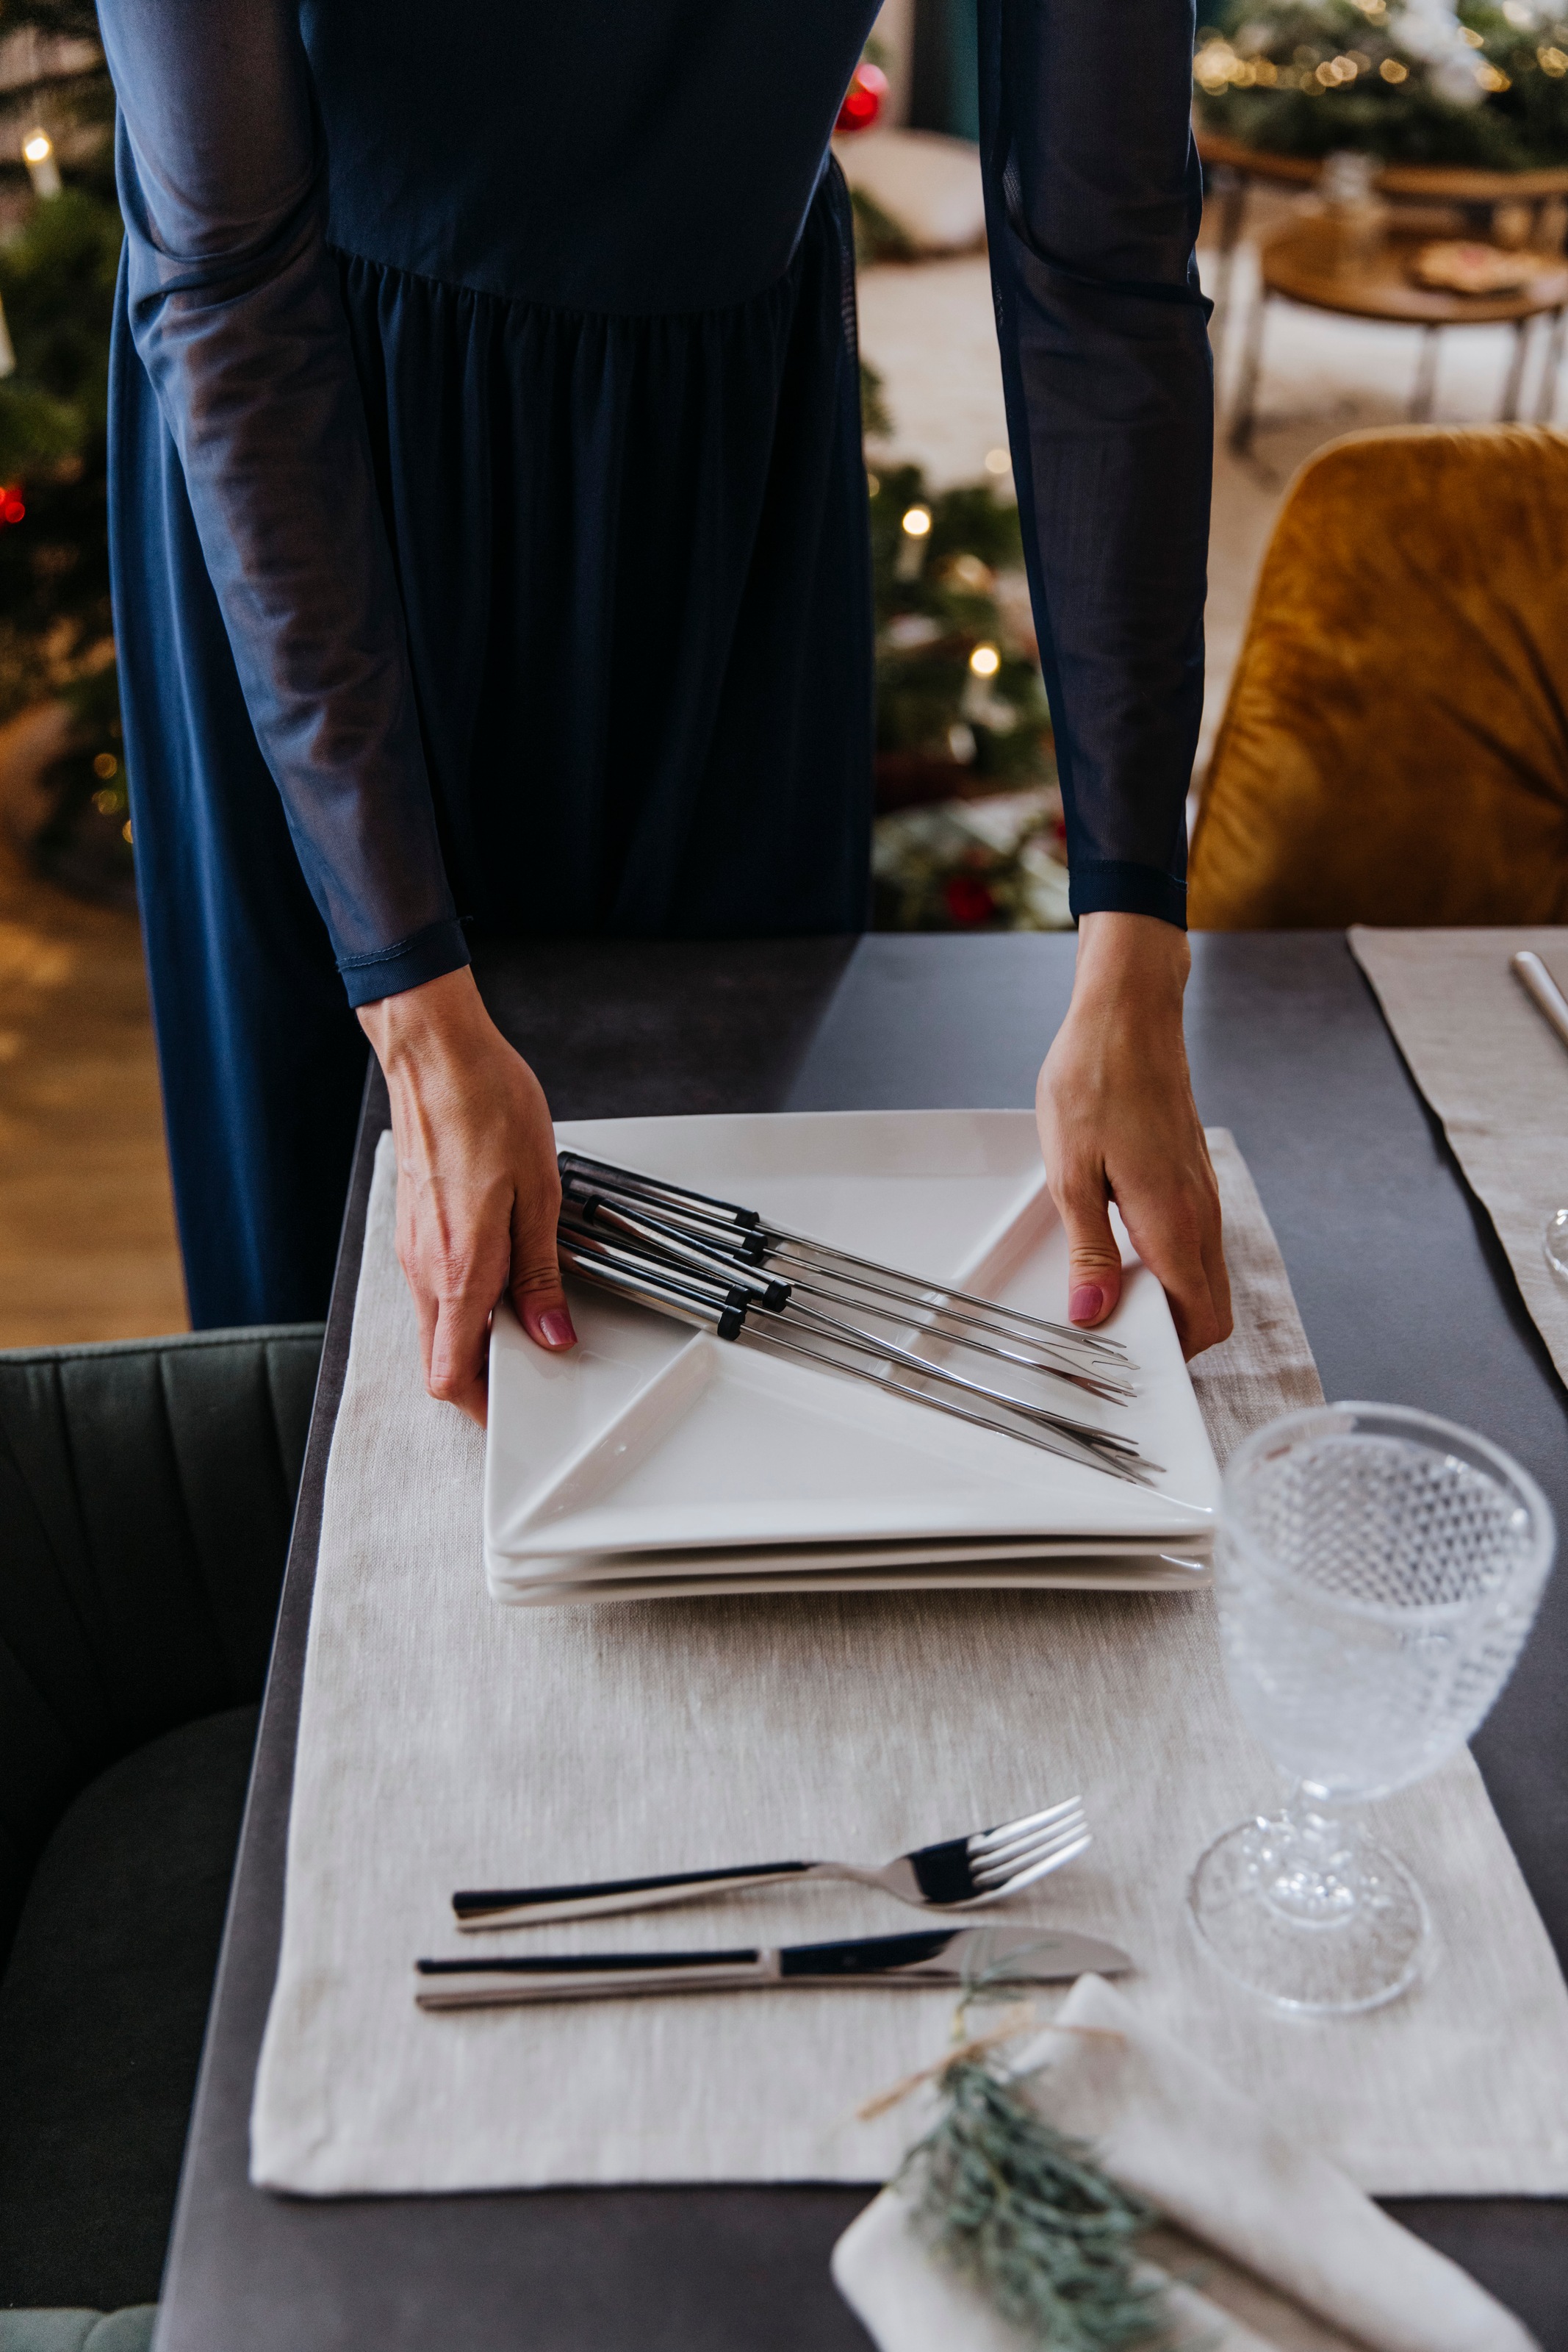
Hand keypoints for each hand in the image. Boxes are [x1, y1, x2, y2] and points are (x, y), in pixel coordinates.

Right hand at [358, 967, 574, 1423]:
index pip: (450, 1372)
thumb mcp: (538, 1196)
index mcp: (458, 1270)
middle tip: (527, 1368)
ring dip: (472, 1334)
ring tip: (524, 1313)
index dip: (480, 1404)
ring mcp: (410, 1247)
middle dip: (479, 1376)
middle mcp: (423, 1267)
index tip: (514, 1407)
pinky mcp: (411, 1226)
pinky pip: (431, 1285)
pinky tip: (498, 1271)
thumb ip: (540, 1274)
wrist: (437, 1055)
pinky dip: (460, 1298)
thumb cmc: (486, 1107)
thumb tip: (550, 1330)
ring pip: (434, 1322)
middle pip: (438, 1356)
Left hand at [1036, 911, 1230, 1359]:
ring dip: (1168, 1299)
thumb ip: (1089, 1250)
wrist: (1130, 1010)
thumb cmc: (1095, 1078)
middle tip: (1113, 1338)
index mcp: (1174, 1221)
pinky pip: (1195, 1242)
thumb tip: (1094, 1313)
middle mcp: (1201, 1213)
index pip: (1199, 1320)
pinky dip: (1169, 1265)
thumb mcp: (1072, 1171)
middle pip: (1211, 1307)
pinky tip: (1122, 1251)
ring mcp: (1203, 1193)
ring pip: (1204, 1275)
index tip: (1124, 1361)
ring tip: (1109, 1298)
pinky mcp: (1193, 1174)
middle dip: (1172, 1337)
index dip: (1170, 1355)